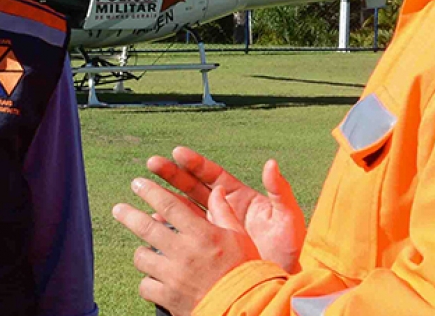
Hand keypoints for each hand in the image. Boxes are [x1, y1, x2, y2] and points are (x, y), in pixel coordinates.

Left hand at [114, 178, 259, 315]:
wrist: (245, 308)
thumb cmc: (244, 270)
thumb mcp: (239, 237)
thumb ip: (224, 212)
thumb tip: (218, 190)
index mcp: (201, 233)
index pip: (169, 205)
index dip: (150, 191)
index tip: (138, 183)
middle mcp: (183, 252)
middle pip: (146, 228)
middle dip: (128, 215)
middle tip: (118, 208)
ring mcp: (173, 276)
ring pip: (142, 258)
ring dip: (142, 252)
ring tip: (144, 252)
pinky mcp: (168, 297)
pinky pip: (145, 286)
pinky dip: (148, 281)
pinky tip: (154, 279)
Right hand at [148, 147, 306, 272]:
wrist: (279, 280)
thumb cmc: (289, 246)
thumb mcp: (287, 216)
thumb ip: (279, 190)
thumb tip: (271, 164)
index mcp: (240, 197)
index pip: (213, 175)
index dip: (195, 164)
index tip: (176, 153)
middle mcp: (223, 209)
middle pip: (193, 187)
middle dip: (172, 174)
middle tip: (152, 163)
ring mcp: (213, 228)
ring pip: (184, 209)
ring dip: (165, 199)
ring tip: (145, 191)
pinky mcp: (206, 247)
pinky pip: (183, 234)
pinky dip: (168, 228)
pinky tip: (153, 223)